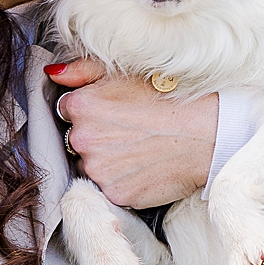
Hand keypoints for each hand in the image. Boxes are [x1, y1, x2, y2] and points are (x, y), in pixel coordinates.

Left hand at [47, 57, 217, 208]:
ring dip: (107, 161)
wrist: (209, 132)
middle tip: (131, 131)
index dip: (91, 112)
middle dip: (97, 138)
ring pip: (92, 167)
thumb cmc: (172, 97)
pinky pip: (110, 188)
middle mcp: (82, 140)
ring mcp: (98, 170)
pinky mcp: (116, 194)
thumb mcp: (126, 72)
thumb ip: (82, 70)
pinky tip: (144, 166)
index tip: (113, 113)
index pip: (68, 112)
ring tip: (140, 149)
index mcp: (81, 106)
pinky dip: (123, 181)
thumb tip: (54, 74)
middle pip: (77, 142)